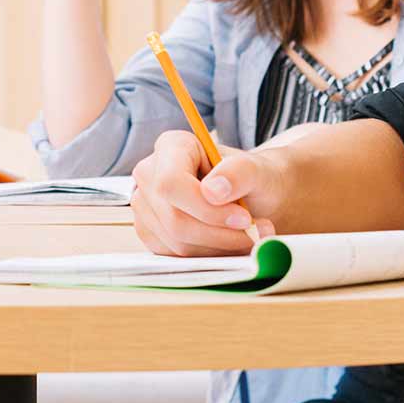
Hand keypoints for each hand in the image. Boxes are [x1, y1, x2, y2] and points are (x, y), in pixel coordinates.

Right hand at [131, 129, 275, 256]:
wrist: (254, 198)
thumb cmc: (253, 179)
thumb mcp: (258, 170)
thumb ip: (239, 173)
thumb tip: (212, 191)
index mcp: (172, 146)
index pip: (171, 183)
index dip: (206, 209)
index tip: (244, 219)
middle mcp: (150, 173)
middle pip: (174, 218)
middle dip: (219, 234)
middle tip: (254, 234)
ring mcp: (145, 205)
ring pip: (176, 242)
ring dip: (218, 248)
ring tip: (247, 237)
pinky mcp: (150, 232)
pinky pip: (175, 256)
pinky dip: (208, 256)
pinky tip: (227, 243)